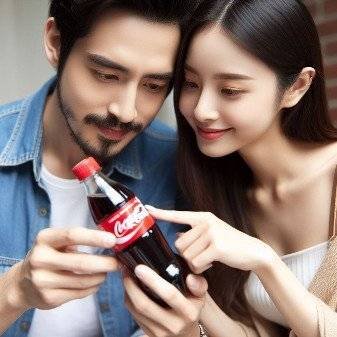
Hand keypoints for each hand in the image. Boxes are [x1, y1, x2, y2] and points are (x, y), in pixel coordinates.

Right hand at [7, 227, 116, 310]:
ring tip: (107, 271)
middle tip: (117, 262)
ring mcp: (43, 280)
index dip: (95, 237)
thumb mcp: (55, 242)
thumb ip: (77, 239)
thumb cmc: (48, 256)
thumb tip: (108, 238)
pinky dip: (93, 287)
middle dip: (105, 263)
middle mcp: (40, 259)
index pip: (73, 235)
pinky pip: (79, 293)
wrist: (23, 284)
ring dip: (101, 276)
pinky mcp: (49, 298)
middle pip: (81, 263)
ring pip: (83, 280)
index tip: (113, 240)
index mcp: (44, 239)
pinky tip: (96, 282)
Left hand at [123, 264, 207, 336]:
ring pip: (136, 311)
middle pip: (145, 305)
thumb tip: (191, 278)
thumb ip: (199, 285)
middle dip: (131, 286)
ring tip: (125, 275)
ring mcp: (160, 333)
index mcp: (188, 313)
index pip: (169, 294)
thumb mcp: (200, 296)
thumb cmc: (191, 309)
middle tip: (126, 269)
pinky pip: (134, 316)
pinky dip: (129, 300)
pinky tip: (129, 288)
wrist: (186, 335)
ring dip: (127, 292)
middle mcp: (174, 325)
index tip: (140, 268)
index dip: (153, 280)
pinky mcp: (149, 335)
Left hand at [147, 206, 274, 273]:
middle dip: (187, 254)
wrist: (254, 252)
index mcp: (203, 217)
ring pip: (186, 254)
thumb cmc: (230, 245)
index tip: (147, 208)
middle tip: (203, 254)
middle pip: (178, 243)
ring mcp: (211, 232)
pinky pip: (195, 262)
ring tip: (209, 258)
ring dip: (195, 262)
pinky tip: (212, 263)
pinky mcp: (216, 246)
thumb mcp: (211, 235)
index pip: (178, 214)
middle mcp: (205, 222)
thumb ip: (193, 234)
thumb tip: (177, 235)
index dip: (161, 213)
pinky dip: (201, 267)